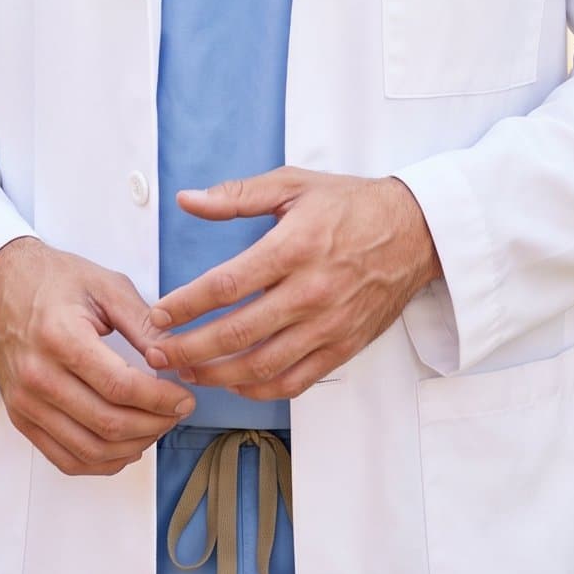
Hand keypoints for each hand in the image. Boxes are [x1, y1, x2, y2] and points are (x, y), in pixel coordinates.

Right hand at [0, 237, 194, 475]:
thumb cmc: (54, 281)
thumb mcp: (105, 287)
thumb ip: (143, 324)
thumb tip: (175, 359)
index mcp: (61, 338)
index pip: (119, 386)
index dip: (160, 400)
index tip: (184, 399)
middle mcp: (38, 376)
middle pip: (107, 423)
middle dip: (154, 425)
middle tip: (177, 414)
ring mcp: (26, 403)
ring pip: (89, 450)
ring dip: (132, 447)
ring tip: (156, 428)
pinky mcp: (21, 419)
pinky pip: (66, 460)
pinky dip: (102, 463)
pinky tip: (126, 447)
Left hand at [141, 169, 439, 401]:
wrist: (415, 231)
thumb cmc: (351, 204)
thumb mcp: (294, 184)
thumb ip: (237, 196)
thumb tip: (188, 200)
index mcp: (294, 247)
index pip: (226, 285)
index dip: (185, 305)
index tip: (158, 315)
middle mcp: (310, 291)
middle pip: (237, 333)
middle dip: (190, 349)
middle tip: (159, 354)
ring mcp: (328, 325)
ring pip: (263, 366)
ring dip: (218, 376)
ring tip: (187, 373)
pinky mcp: (343, 346)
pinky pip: (295, 381)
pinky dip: (260, 389)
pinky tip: (236, 383)